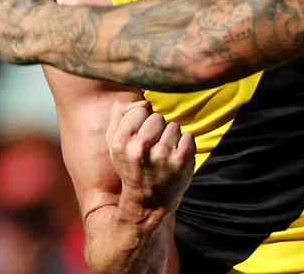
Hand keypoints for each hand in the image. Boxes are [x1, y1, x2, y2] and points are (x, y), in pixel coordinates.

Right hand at [107, 100, 195, 217]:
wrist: (148, 202)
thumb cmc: (131, 168)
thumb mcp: (115, 145)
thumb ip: (120, 117)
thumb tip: (142, 101)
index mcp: (121, 142)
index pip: (140, 110)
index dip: (141, 122)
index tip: (139, 138)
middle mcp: (141, 147)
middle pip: (158, 117)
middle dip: (157, 130)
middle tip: (152, 149)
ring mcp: (163, 154)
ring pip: (174, 126)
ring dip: (171, 138)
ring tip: (162, 156)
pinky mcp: (182, 159)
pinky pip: (188, 136)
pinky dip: (184, 145)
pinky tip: (174, 159)